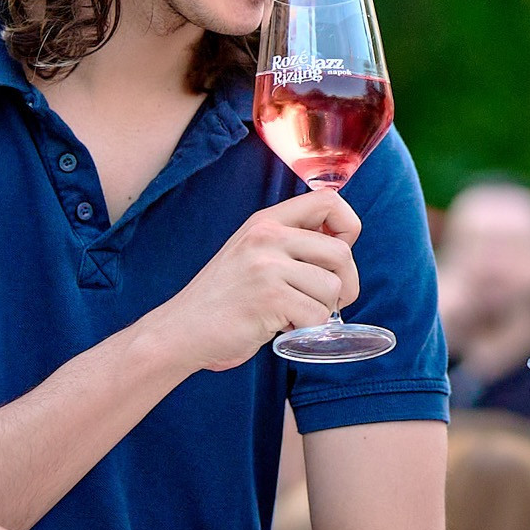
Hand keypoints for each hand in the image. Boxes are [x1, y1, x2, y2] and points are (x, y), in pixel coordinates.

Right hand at [146, 189, 361, 372]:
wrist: (180, 330)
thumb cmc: (224, 298)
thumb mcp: (253, 253)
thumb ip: (290, 242)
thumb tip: (343, 248)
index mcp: (266, 221)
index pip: (329, 200)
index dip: (348, 227)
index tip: (337, 257)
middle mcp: (267, 236)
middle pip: (341, 252)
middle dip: (345, 285)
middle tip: (327, 302)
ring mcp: (267, 267)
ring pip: (332, 288)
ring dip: (321, 311)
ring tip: (292, 314)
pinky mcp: (269, 299)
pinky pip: (316, 316)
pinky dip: (306, 329)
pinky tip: (281, 326)